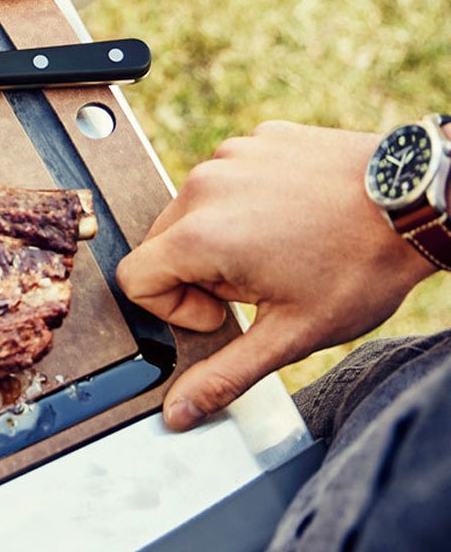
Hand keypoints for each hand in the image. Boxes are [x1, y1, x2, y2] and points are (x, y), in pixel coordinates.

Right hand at [116, 121, 435, 429]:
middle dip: (198, 273)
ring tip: (280, 250)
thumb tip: (177, 413)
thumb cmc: (359, 267)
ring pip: (193, 210)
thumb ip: (223, 375)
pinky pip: (226, 177)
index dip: (173, 309)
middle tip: (258, 285)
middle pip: (162, 244)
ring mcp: (228, 155)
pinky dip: (247, 200)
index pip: (135, 279)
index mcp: (199, 235)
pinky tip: (292, 216)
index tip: (225, 311)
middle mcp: (202, 187)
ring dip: (221, 236)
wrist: (415, 203)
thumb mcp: (290, 335)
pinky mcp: (254, 138)